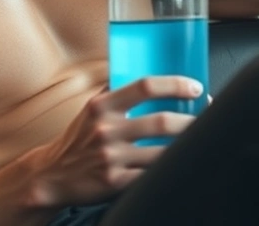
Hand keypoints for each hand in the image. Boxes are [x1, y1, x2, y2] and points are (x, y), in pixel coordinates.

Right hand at [26, 76, 202, 207]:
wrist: (52, 174)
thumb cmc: (77, 139)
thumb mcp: (91, 109)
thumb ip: (116, 92)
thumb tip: (152, 76)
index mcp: (102, 105)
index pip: (145, 86)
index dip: (175, 85)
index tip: (195, 88)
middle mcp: (106, 129)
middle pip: (161, 122)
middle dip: (192, 120)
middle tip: (206, 119)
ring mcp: (111, 157)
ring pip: (162, 152)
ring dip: (186, 146)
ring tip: (199, 142)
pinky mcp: (114, 181)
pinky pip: (152, 175)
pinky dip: (170, 169)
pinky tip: (180, 164)